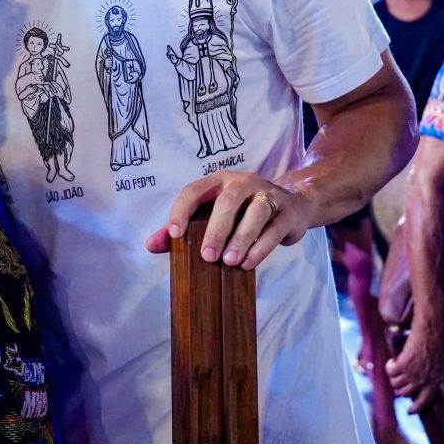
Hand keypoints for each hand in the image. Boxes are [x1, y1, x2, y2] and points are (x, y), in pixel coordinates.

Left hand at [146, 171, 311, 270]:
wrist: (293, 207)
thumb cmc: (243, 213)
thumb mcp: (213, 216)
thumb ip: (182, 229)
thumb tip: (151, 245)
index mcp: (219, 180)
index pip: (194, 190)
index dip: (181, 210)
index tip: (174, 234)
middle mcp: (243, 182)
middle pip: (227, 201)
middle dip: (215, 230)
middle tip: (207, 257)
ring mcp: (268, 194)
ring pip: (255, 213)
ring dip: (241, 239)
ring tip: (229, 262)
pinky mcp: (286, 211)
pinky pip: (273, 229)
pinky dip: (260, 248)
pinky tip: (248, 263)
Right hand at [386, 313, 443, 411]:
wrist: (432, 327)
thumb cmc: (438, 340)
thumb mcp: (440, 361)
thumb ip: (431, 373)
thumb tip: (418, 379)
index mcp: (436, 379)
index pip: (425, 400)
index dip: (416, 407)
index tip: (409, 411)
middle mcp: (424, 379)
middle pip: (405, 393)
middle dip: (399, 388)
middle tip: (397, 380)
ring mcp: (413, 373)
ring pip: (395, 384)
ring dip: (393, 377)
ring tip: (394, 367)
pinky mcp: (403, 364)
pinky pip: (390, 371)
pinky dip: (389, 366)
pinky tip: (392, 360)